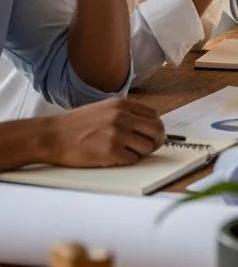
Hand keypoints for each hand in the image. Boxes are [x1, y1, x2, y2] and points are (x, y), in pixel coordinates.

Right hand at [42, 99, 165, 166]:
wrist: (52, 136)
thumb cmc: (76, 125)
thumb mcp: (104, 108)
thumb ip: (125, 113)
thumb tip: (146, 124)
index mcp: (122, 105)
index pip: (154, 115)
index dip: (154, 127)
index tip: (151, 134)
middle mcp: (122, 117)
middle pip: (156, 130)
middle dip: (157, 140)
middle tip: (151, 147)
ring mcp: (117, 134)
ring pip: (148, 146)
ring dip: (142, 152)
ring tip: (129, 153)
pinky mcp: (111, 152)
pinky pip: (133, 159)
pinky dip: (129, 161)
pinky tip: (117, 158)